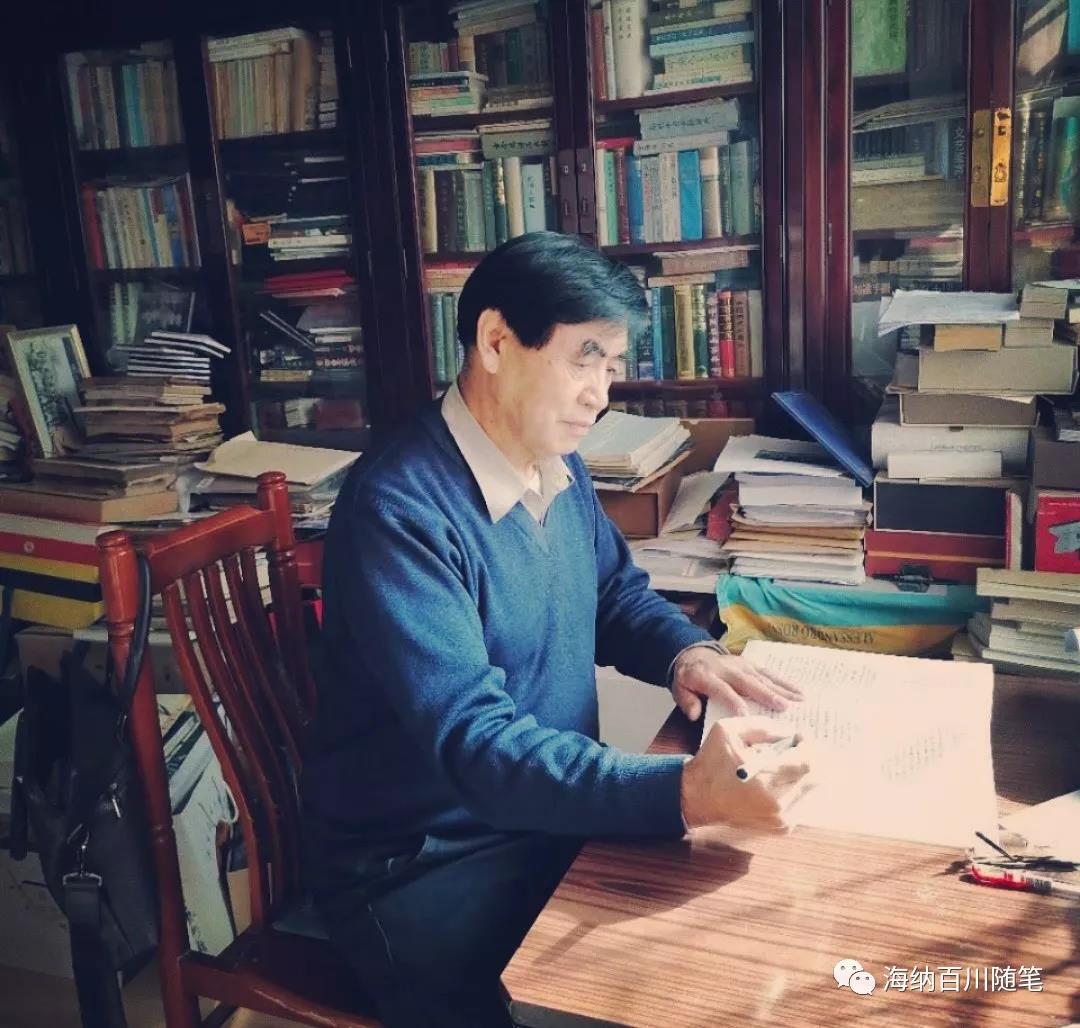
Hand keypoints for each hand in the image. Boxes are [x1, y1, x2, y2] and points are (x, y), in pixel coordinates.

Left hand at [671, 647, 802, 719]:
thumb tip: (694, 714)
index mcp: (707, 676)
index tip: (746, 715)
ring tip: (799, 700)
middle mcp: (727, 669)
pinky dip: (783, 681)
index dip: (733, 701)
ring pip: (762, 677)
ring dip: (781, 688)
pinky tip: (797, 690)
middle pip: (748, 682)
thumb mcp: (679, 689)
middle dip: (766, 694)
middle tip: (785, 707)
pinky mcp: (750, 664)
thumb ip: (686, 701)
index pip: (722, 690)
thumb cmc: (689, 678)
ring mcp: (741, 664)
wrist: (693, 654)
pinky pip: (768, 672)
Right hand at [680, 717, 815, 830]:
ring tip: (784, 762)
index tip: (799, 736)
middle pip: (815, 776)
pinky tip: (778, 779)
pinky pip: (802, 802)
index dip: (808, 745)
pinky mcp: (781, 826)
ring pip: (811, 789)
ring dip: (803, 772)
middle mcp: (777, 804)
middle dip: (809, 757)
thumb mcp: (728, 731)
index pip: (807, 762)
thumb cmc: (711, 762)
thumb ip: (762, 727)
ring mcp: (781, 818)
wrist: (697, 797)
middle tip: (796, 746)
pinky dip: (796, 787)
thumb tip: (790, 732)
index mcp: (764, 781)